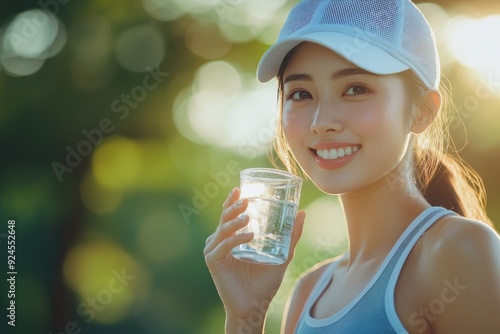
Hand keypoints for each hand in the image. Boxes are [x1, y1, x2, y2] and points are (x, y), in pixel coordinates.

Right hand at [204, 187, 305, 323]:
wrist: (255, 307)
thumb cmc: (264, 283)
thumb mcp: (282, 255)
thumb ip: (291, 236)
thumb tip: (302, 213)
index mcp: (231, 238)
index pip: (229, 215)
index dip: (232, 201)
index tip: (239, 189)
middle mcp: (220, 242)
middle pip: (224, 218)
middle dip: (233, 207)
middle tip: (246, 199)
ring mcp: (215, 251)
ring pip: (223, 230)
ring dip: (235, 222)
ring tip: (248, 217)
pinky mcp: (213, 262)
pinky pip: (223, 246)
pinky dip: (235, 239)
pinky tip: (249, 236)